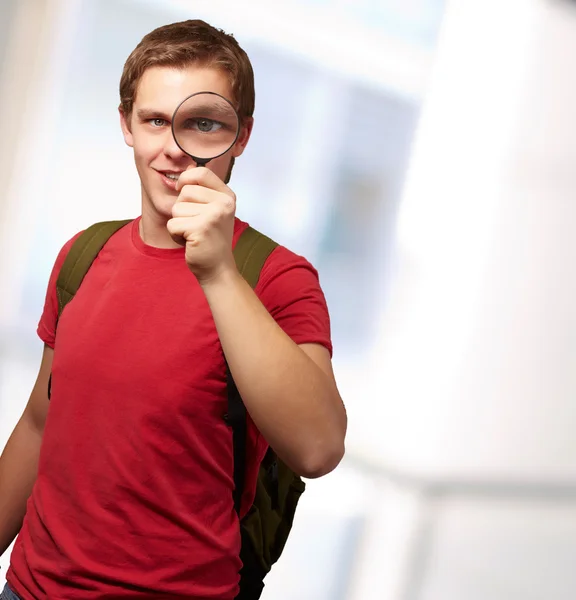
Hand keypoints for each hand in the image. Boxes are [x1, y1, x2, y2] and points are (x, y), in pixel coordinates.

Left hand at [167, 167, 236, 283]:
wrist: (217, 268)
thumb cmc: (210, 240)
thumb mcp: (211, 210)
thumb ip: (201, 191)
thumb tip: (186, 169)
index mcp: (227, 195)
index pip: (200, 173)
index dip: (185, 179)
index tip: (181, 191)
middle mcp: (224, 203)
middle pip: (184, 192)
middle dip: (181, 209)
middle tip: (195, 225)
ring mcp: (214, 215)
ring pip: (176, 209)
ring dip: (178, 223)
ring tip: (193, 234)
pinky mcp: (201, 228)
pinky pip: (172, 224)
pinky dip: (175, 235)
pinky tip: (190, 242)